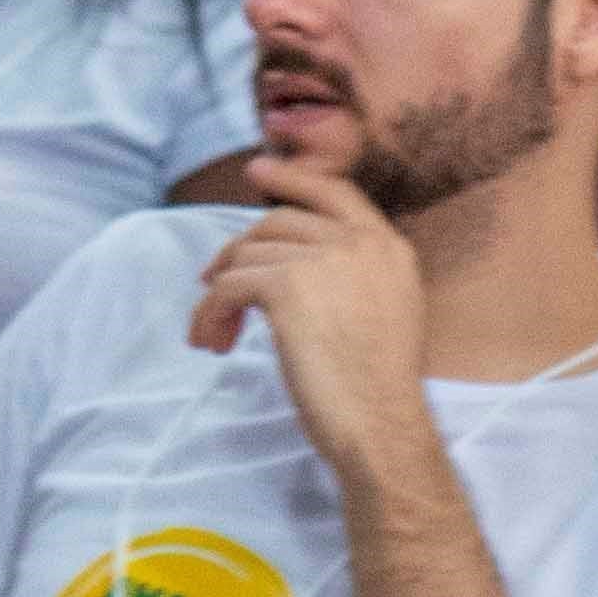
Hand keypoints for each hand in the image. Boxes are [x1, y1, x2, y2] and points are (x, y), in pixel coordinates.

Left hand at [186, 164, 437, 466]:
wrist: (382, 425)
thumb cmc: (379, 390)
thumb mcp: (385, 313)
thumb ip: (354, 277)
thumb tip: (292, 263)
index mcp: (388, 248)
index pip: (334, 192)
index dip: (293, 180)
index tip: (256, 171)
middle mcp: (359, 243)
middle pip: (279, 221)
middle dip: (239, 249)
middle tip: (211, 279)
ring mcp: (323, 260)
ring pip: (246, 256)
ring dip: (220, 293)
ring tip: (214, 333)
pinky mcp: (287, 287)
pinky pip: (228, 287)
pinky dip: (210, 313)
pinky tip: (212, 340)